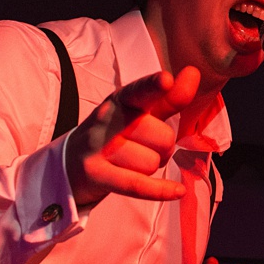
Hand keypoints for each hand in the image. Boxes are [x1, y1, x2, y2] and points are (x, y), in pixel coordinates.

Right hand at [65, 66, 199, 205]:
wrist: (69, 163)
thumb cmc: (114, 134)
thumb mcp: (138, 113)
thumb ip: (169, 98)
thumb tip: (193, 72)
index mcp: (120, 101)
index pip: (139, 91)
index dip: (153, 86)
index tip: (166, 80)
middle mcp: (107, 121)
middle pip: (162, 137)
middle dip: (164, 148)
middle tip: (145, 147)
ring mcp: (98, 148)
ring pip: (152, 163)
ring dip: (150, 167)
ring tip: (132, 163)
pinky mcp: (96, 175)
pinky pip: (137, 185)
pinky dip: (159, 190)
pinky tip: (177, 191)